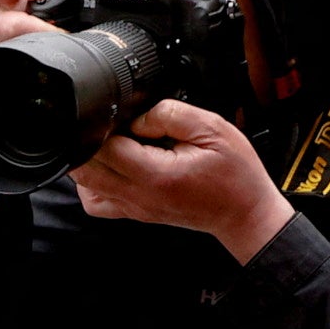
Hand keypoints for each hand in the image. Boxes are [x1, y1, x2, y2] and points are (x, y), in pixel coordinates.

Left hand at [71, 99, 289, 260]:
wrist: (244, 213)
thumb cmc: (234, 175)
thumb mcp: (211, 129)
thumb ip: (169, 115)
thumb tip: (137, 116)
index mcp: (155, 174)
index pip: (105, 149)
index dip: (106, 125)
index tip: (122, 115)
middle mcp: (138, 196)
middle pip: (86, 169)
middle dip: (91, 142)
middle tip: (116, 128)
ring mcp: (133, 208)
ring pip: (85, 186)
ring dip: (90, 161)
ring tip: (115, 145)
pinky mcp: (134, 213)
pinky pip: (96, 203)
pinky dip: (93, 184)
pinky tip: (113, 167)